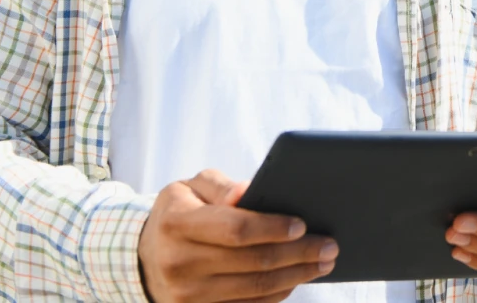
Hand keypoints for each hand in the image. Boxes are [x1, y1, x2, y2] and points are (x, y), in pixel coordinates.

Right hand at [138, 168, 337, 302]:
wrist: (146, 257)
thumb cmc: (179, 213)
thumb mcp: (190, 187)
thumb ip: (219, 185)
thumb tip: (246, 192)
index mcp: (176, 224)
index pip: (235, 229)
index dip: (272, 228)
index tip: (302, 225)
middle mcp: (179, 263)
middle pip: (252, 262)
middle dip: (298, 254)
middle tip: (330, 245)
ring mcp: (187, 296)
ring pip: (255, 289)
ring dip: (296, 276)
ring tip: (323, 262)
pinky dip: (278, 294)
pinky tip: (298, 278)